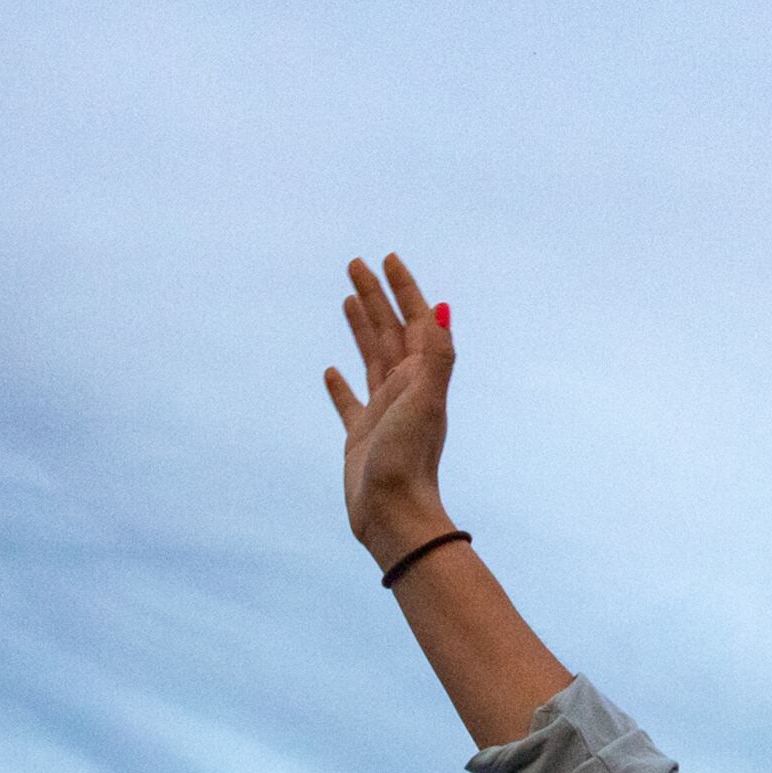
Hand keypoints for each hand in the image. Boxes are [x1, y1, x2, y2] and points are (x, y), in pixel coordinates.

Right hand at [322, 255, 458, 564]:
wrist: (394, 514)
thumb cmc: (409, 460)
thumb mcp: (426, 401)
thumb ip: (436, 357)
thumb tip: (441, 310)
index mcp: (420, 377)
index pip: (413, 321)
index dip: (403, 289)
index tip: (387, 259)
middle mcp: (404, 389)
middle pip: (388, 331)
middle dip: (376, 296)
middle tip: (356, 264)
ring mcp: (382, 411)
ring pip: (370, 356)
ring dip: (361, 326)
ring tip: (349, 298)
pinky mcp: (361, 436)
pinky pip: (349, 401)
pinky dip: (341, 383)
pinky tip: (331, 370)